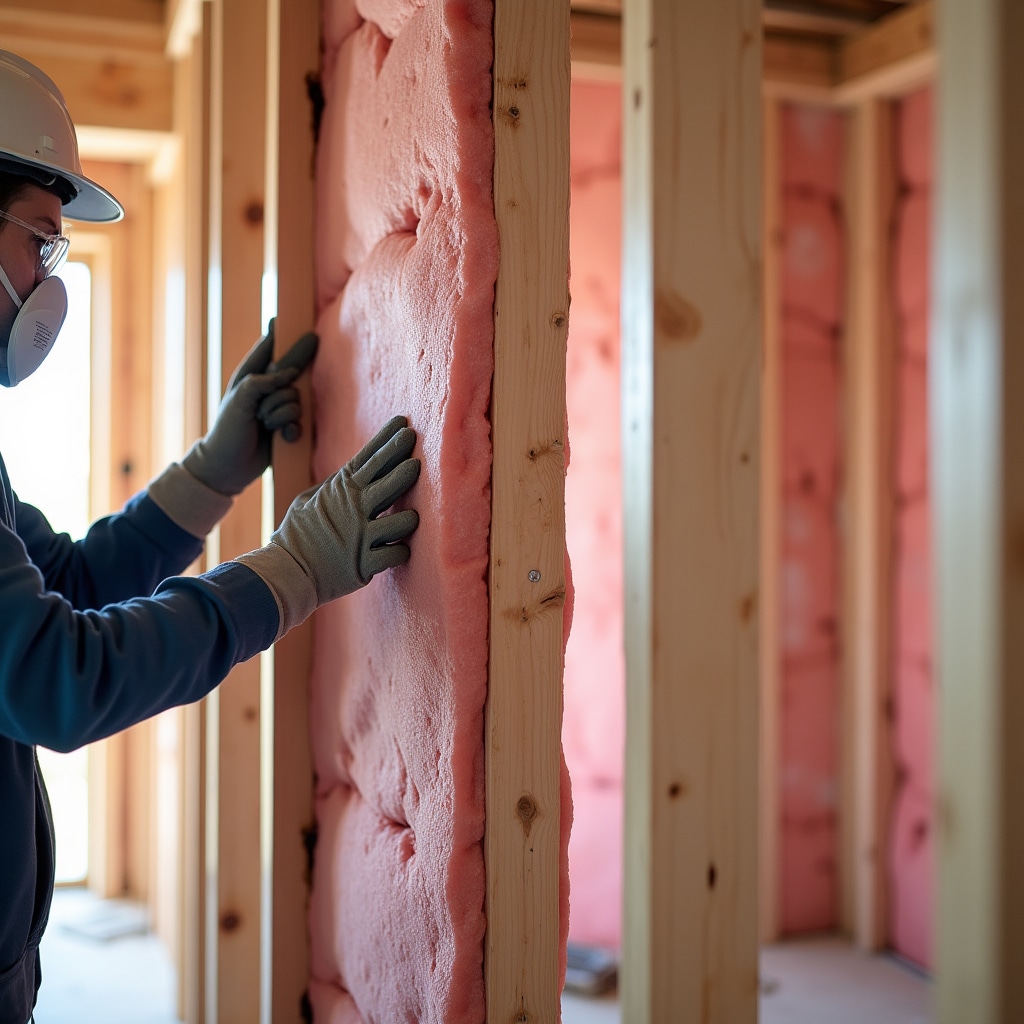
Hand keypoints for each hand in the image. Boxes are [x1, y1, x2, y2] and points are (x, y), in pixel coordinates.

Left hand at [183, 319, 317, 495]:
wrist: (228, 467)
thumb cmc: (227, 431)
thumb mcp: (240, 399)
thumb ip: (264, 381)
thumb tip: (290, 375)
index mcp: (251, 376)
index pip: (268, 348)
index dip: (279, 333)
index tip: (283, 315)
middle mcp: (267, 388)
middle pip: (291, 372)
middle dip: (283, 388)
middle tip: (298, 363)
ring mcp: (278, 407)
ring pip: (296, 400)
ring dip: (281, 415)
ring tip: (265, 426)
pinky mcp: (288, 426)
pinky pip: (301, 421)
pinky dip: (291, 429)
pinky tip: (280, 438)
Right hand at [234, 417, 420, 634]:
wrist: (285, 573)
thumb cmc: (296, 536)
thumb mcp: (308, 501)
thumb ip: (333, 487)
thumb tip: (348, 474)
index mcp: (340, 491)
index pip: (368, 458)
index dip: (387, 439)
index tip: (404, 423)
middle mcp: (354, 510)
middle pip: (389, 481)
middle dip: (404, 463)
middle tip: (417, 449)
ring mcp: (361, 537)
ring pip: (402, 521)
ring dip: (410, 519)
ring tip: (413, 517)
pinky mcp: (365, 564)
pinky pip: (396, 554)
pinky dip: (400, 552)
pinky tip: (401, 549)